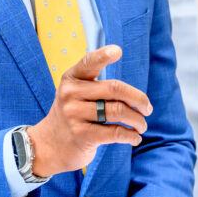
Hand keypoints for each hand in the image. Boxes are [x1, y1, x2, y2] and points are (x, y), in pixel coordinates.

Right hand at [27, 45, 152, 177]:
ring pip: (118, 112)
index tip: (118, 51)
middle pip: (114, 89)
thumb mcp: (76, 94)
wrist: (50, 145)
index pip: (89, 62)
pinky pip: (115, 132)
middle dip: (138, 99)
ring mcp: (74, 115)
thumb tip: (139, 98)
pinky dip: (131, 135)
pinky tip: (134, 137)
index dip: (103, 56)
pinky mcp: (81, 136)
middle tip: (147, 108)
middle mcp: (71, 94)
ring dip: (138, 120)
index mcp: (71, 78)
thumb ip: (99, 88)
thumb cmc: (74, 114)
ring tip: (142, 125)